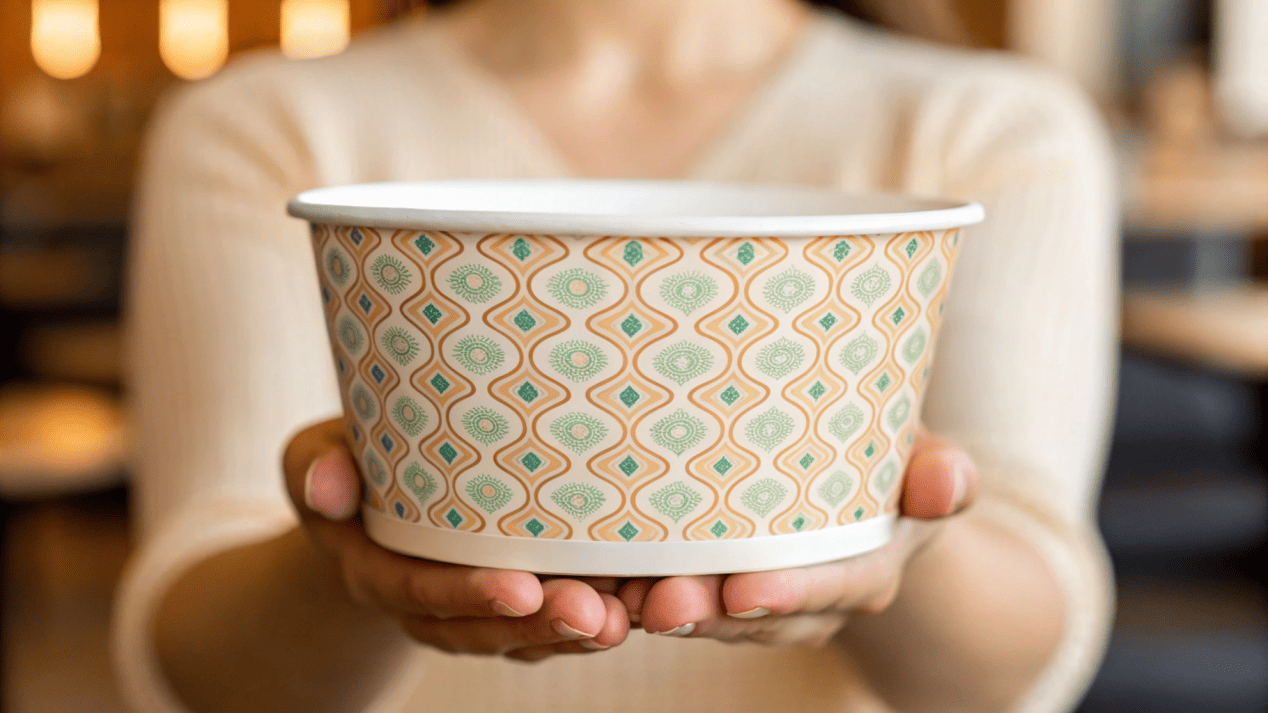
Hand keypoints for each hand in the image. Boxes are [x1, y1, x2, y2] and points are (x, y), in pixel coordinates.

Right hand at [283, 418, 630, 660]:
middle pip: (486, 628)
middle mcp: (428, 605)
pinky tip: (639, 599)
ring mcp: (473, 608)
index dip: (469, 594)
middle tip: (597, 613)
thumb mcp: (315, 457)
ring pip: (527, 634)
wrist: (364, 502)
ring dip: (577, 631)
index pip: (423, 593)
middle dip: (541, 625)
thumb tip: (326, 485)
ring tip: (629, 617)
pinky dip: (594, 613)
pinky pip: (551, 619)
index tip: (519, 587)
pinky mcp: (512, 599)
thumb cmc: (345, 465)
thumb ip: (317, 467)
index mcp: (379, 573)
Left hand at [618, 427, 976, 645]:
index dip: (789, 593)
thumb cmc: (890, 466)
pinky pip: (667, 593)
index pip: (830, 589)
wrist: (860, 497)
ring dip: (657, 609)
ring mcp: (751, 597)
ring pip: (703, 614)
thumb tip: (946, 482)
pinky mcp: (707, 581)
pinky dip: (629, 593)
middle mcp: (803, 598)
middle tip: (661, 601)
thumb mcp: (924, 464)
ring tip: (613, 597)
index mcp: (863, 571)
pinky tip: (588, 579)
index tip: (744, 591)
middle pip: (752, 615)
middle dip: (707, 612)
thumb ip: (941, 474)